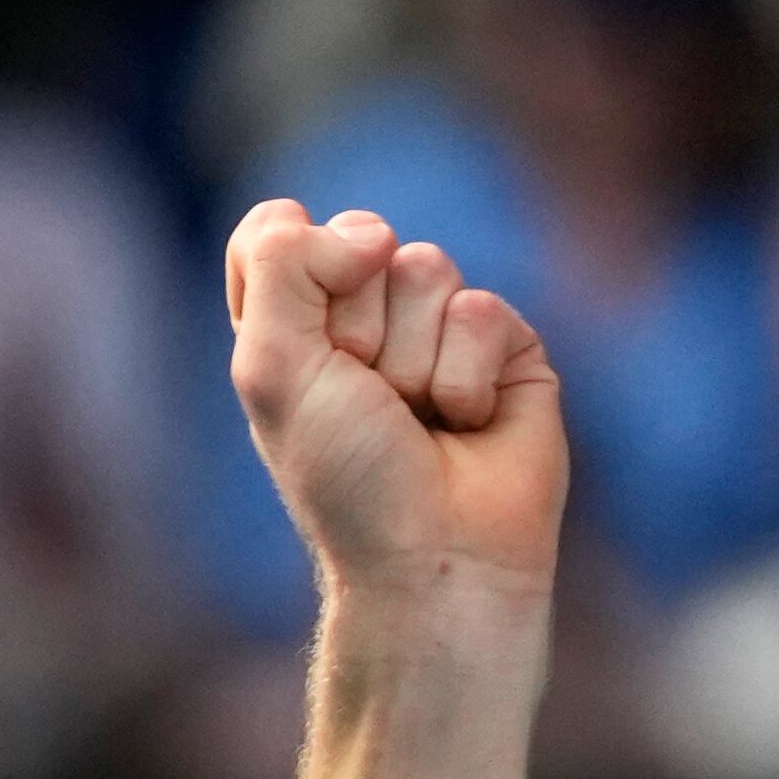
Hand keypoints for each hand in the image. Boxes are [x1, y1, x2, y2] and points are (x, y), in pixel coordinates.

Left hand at [221, 201, 565, 620]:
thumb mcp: (273, 368)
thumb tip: (366, 228)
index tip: (302, 331)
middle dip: (357, 325)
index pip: (276, 230)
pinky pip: (484, 309)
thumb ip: (282, 269)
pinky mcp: (506, 345)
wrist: (437, 550)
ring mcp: (435, 328)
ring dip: (412, 357)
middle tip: (364, 397)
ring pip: (426, 268)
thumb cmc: (346, 473)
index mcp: (288, 324)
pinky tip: (467, 423)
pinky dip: (467, 374)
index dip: (292, 259)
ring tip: (415, 417)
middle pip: (359, 239)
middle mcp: (360, 318)